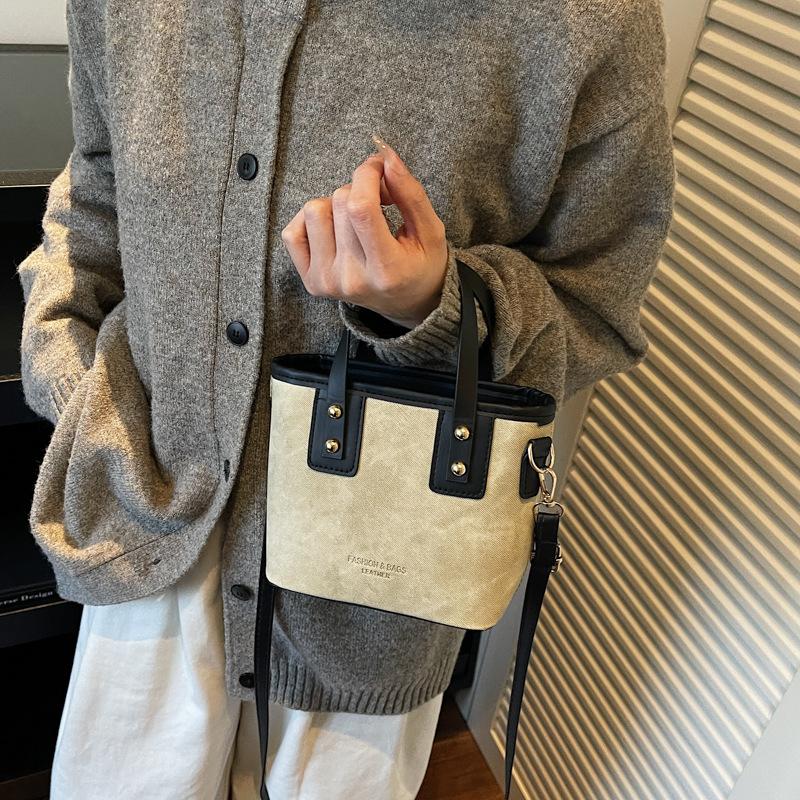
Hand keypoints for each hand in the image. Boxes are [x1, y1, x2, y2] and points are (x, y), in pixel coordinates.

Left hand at [281, 134, 448, 329]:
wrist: (408, 303)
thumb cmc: (422, 264)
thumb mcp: (430, 230)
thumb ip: (410, 193)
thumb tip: (385, 155)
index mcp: (387, 270)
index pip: (361, 208)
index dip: (367, 174)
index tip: (379, 167)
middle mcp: (353, 280)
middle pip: (340, 203)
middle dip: (360, 189)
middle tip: (380, 202)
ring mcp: (328, 283)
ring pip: (315, 211)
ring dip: (336, 204)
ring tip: (357, 220)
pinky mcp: (311, 282)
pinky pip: (292, 232)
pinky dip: (311, 220)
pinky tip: (335, 229)